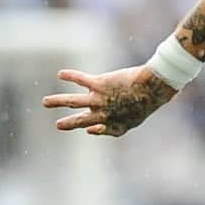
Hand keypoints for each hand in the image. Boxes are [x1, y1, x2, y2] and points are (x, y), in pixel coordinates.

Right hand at [41, 65, 177, 136]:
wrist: (152, 87)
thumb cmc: (154, 97)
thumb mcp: (147, 110)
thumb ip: (141, 110)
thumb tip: (158, 103)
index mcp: (118, 123)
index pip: (104, 129)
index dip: (97, 130)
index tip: (90, 129)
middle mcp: (105, 114)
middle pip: (81, 120)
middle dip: (68, 124)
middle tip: (57, 126)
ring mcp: (99, 100)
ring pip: (73, 102)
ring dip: (58, 101)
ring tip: (46, 102)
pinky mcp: (99, 85)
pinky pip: (80, 80)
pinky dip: (70, 76)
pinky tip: (60, 74)